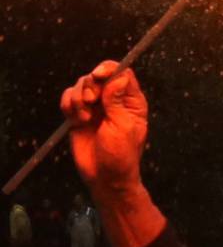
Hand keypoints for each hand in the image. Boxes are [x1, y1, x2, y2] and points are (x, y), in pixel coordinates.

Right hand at [60, 61, 148, 193]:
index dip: (108, 69)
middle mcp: (112, 100)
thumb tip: (119, 76)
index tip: (98, 75)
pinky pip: (68, 98)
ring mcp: (94, 107)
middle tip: (90, 101)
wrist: (104, 177)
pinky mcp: (78, 115)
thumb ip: (118, 101)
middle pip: (97, 76)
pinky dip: (68, 104)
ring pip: (80, 85)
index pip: (121, 73)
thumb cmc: (120, 155)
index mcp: (131, 101)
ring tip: (84, 117)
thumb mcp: (122, 127)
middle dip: (90, 85)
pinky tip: (76, 119)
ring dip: (77, 97)